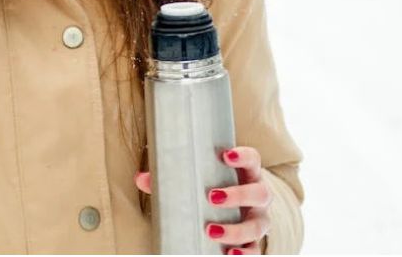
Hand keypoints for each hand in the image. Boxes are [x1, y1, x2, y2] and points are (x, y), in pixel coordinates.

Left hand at [134, 145, 271, 254]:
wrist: (232, 209)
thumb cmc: (213, 188)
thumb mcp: (198, 179)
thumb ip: (170, 177)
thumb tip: (142, 179)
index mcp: (246, 174)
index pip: (253, 160)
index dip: (244, 156)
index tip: (226, 155)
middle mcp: (258, 196)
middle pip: (259, 193)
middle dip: (238, 195)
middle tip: (212, 197)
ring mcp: (258, 219)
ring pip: (258, 225)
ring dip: (236, 229)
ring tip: (211, 231)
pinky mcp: (254, 241)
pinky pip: (256, 250)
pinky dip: (245, 253)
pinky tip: (230, 254)